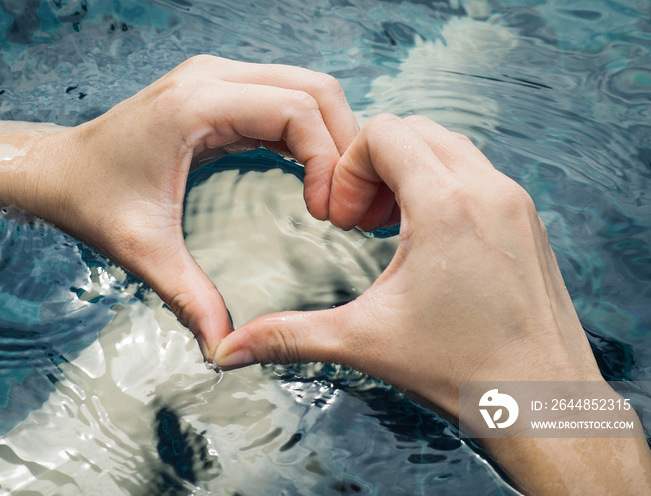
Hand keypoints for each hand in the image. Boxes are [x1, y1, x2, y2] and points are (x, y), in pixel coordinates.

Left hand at [0, 55, 359, 356]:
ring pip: (308, 89)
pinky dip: (311, 135)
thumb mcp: (143, 250)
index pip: (297, 109)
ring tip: (336, 194)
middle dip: (344, 145)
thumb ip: (189, 298)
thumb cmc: (92, 200)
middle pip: (316, 89)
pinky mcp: (222, 92)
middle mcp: (213, 78)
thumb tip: (224, 350)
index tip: (326, 213)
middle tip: (345, 205)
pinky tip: (314, 177)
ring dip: (333, 138)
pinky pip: (287, 101)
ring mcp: (219, 79)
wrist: (57, 170)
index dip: (329, 159)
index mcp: (196, 104)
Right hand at [213, 113, 600, 402]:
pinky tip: (429, 241)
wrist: (544, 402)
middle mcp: (488, 190)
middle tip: (362, 220)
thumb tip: (227, 352)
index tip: (345, 219)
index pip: (385, 131)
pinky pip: (478, 172)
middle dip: (376, 164)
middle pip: (416, 129)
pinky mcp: (528, 220)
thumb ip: (287, 336)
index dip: (349, 167)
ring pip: (450, 146)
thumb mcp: (365, 341)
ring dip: (411, 172)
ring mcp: (515, 202)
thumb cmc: (465, 370)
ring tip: (391, 227)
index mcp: (446, 205)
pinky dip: (444, 185)